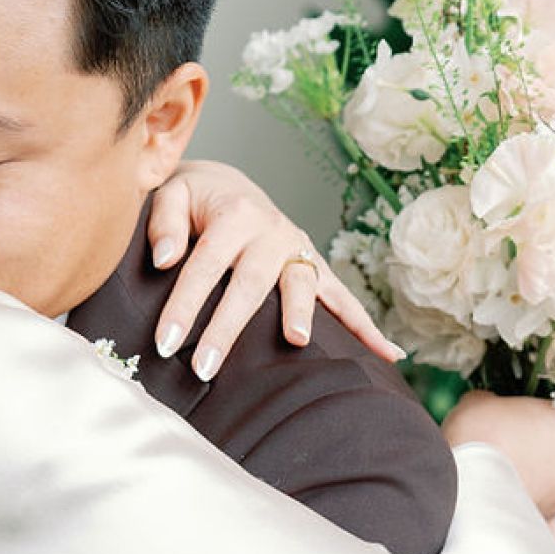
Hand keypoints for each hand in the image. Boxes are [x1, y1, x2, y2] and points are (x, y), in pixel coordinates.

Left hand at [147, 160, 405, 377]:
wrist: (226, 185)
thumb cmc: (192, 200)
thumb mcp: (170, 195)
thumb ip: (164, 223)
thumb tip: (165, 260)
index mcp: (234, 213)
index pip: (205, 265)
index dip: (184, 305)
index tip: (164, 344)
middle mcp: (271, 231)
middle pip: (250, 284)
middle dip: (227, 328)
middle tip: (203, 368)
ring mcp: (298, 249)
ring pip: (301, 285)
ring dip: (300, 315)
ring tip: (298, 343)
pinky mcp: (314, 266)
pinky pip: (343, 298)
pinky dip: (366, 327)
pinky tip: (390, 355)